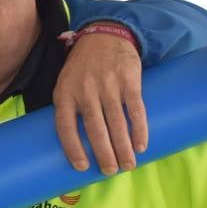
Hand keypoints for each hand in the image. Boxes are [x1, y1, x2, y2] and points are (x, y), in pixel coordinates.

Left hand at [53, 32, 146, 173]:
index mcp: (65, 94)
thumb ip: (69, 108)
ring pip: (116, 123)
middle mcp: (85, 91)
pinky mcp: (129, 80)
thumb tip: (75, 143)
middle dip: (104, 154)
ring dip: (123, 148)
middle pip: (95, 129)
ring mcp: (108, 85)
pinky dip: (139, 130)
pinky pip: (135, 110)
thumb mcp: (66, 83)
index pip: (65, 127)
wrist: (104, 36)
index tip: (82, 167)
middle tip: (110, 171)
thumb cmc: (82, 67)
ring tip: (127, 165)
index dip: (73, 148)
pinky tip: (140, 145)